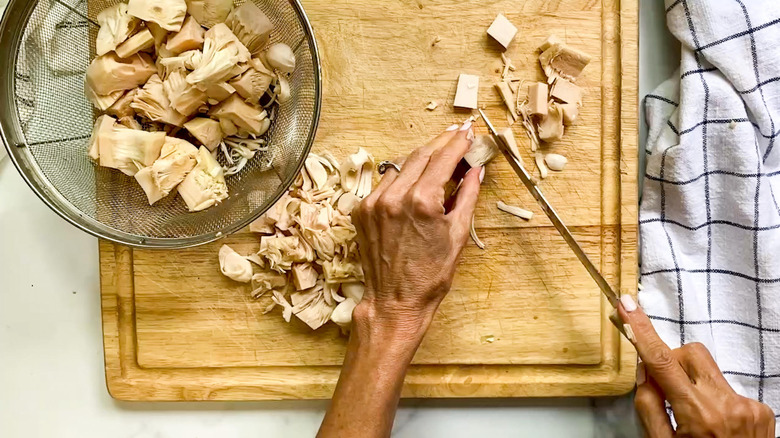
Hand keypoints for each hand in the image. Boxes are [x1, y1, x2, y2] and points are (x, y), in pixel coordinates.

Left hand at [352, 122, 481, 342]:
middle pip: (419, 155)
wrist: (395, 300)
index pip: (442, 158)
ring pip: (400, 165)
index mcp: (421, 201)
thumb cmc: (430, 275)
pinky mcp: (362, 211)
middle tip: (456, 136)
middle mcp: (393, 197)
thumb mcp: (458, 234)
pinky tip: (415, 179)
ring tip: (439, 156)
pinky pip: (385, 183)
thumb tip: (476, 170)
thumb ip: (467, 196)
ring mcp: (373, 203)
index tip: (468, 132)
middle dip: (440, 143)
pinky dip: (402, 177)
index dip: (457, 142)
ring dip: (420, 158)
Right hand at [618, 296, 775, 436]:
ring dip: (694, 384)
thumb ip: (649, 405)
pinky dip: (715, 400)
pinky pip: (728, 388)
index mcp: (696, 414)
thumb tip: (646, 372)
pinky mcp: (761, 410)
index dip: (641, 330)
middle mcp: (725, 404)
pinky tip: (716, 426)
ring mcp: (747, 406)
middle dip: (673, 362)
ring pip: (709, 369)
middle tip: (666, 389)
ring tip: (696, 417)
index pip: (661, 360)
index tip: (628, 306)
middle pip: (690, 353)